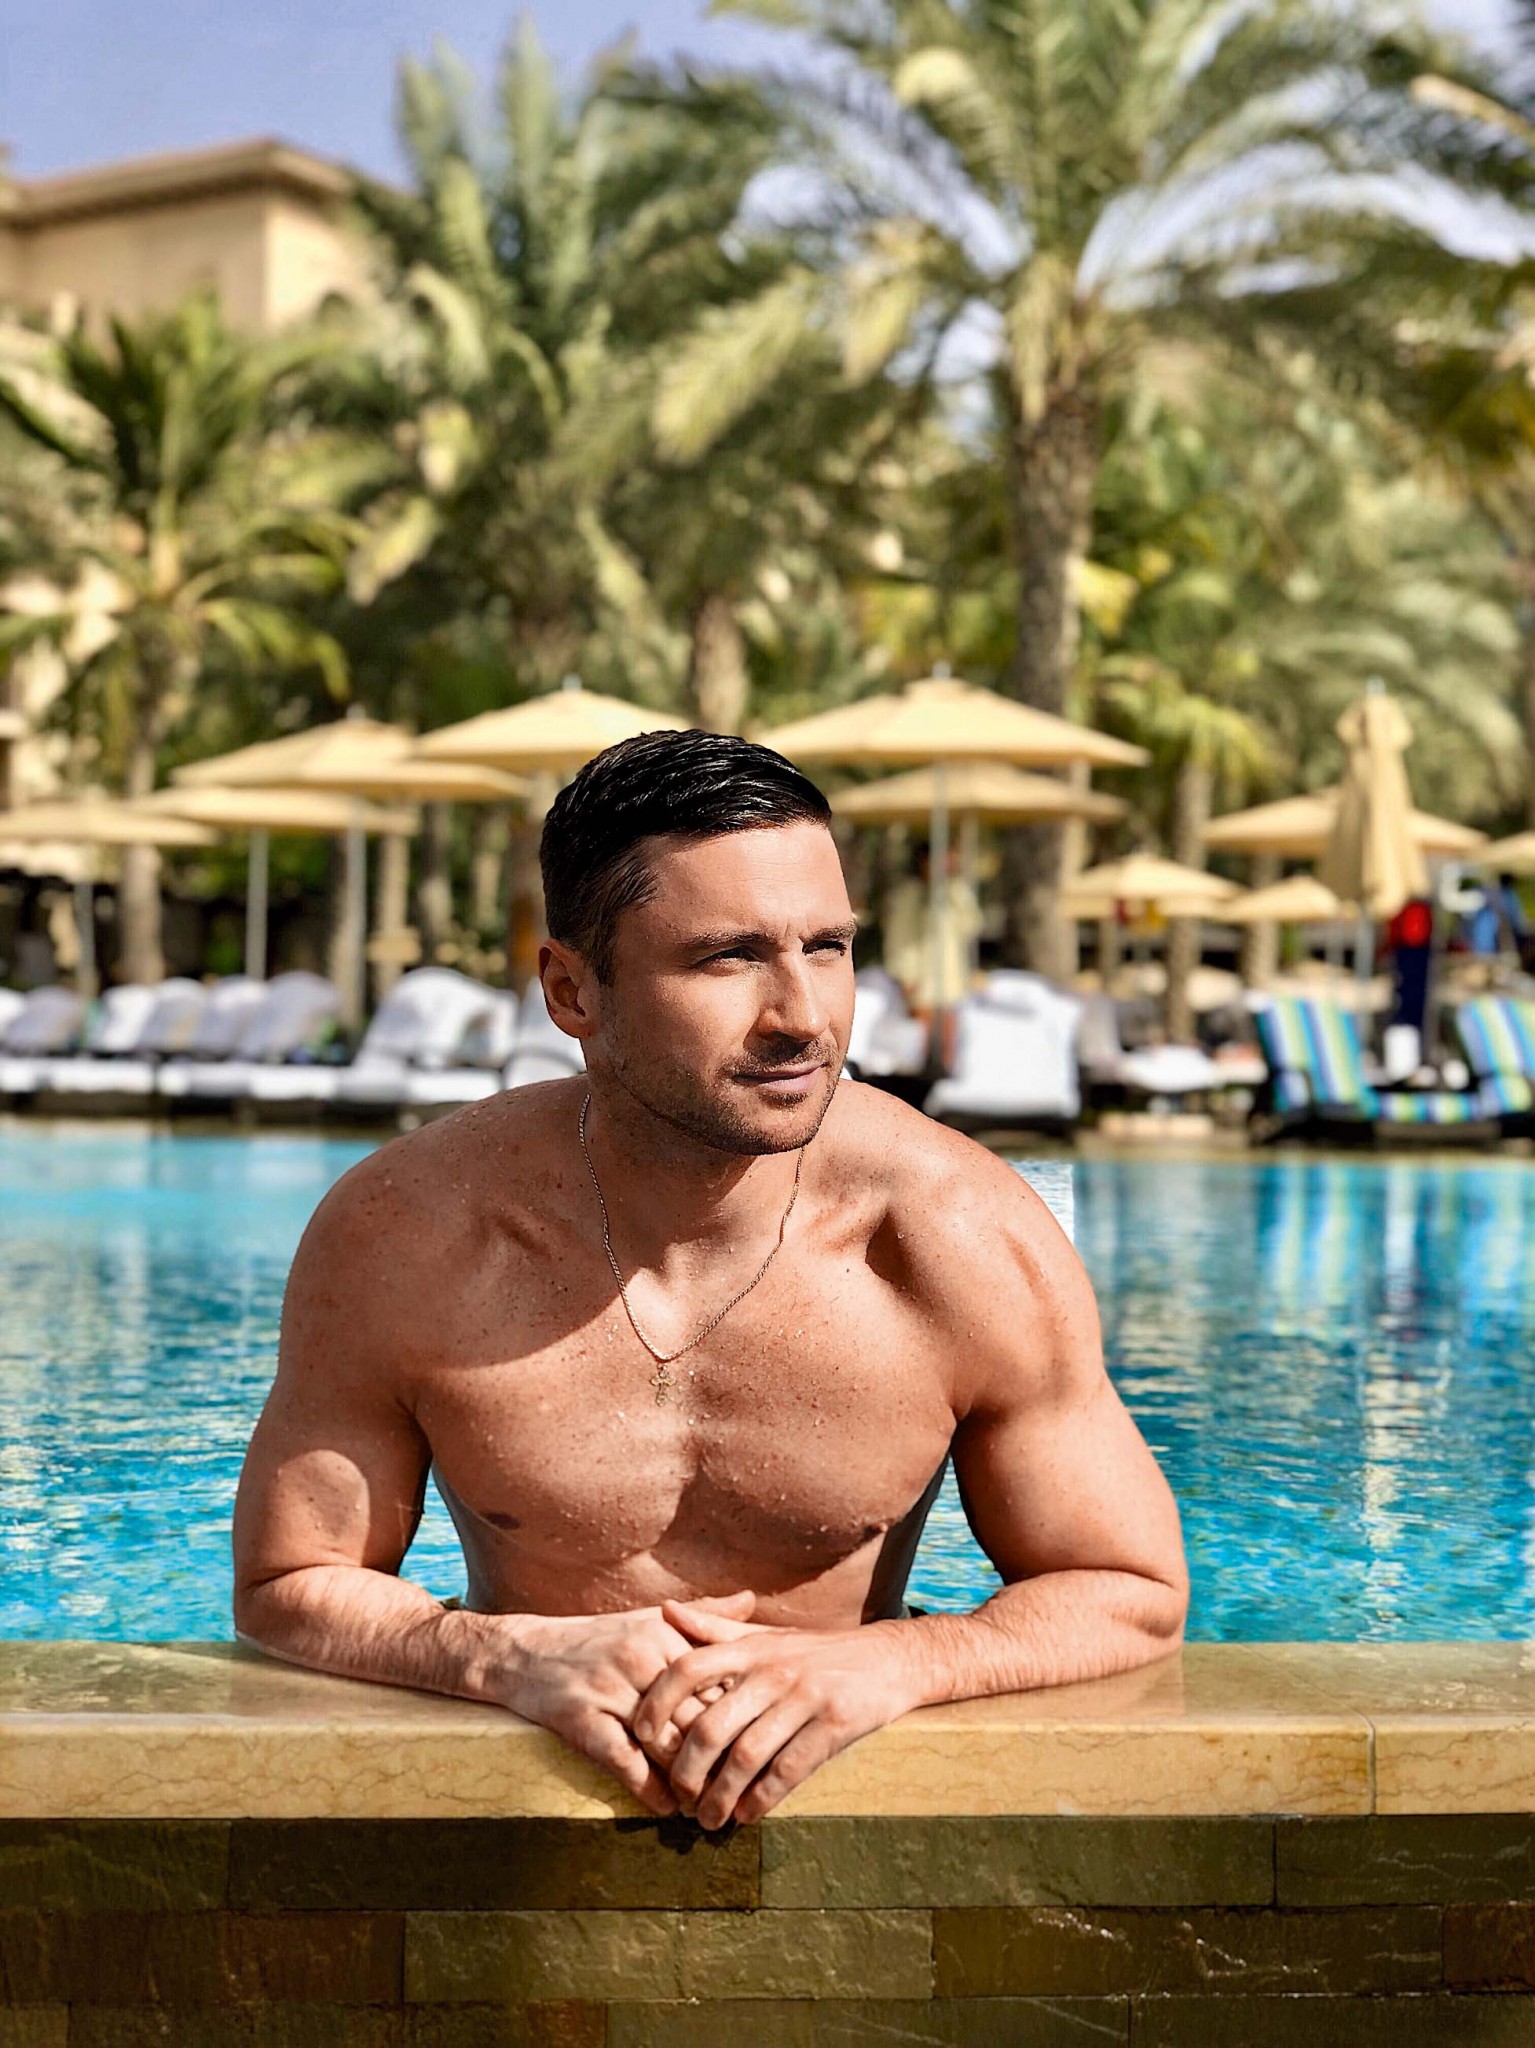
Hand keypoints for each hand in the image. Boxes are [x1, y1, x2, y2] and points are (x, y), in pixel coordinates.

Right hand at [493, 1591, 755, 1814]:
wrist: (526, 1652)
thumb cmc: (598, 1638)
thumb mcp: (650, 1618)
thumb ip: (703, 1614)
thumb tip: (752, 1600)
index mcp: (663, 1632)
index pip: (719, 1679)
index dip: (744, 1714)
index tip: (763, 1740)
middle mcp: (640, 1657)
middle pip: (697, 1714)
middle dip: (723, 1754)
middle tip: (744, 1785)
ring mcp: (609, 1690)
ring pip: (666, 1742)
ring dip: (691, 1780)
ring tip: (711, 1803)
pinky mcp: (582, 1720)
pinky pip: (625, 1762)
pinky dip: (650, 1790)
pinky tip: (666, 1807)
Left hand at [632, 1599, 918, 1829]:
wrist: (890, 1659)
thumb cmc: (817, 1652)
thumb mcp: (766, 1635)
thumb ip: (714, 1628)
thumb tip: (663, 1610)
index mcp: (752, 1648)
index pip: (689, 1668)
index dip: (658, 1702)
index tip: (640, 1736)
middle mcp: (773, 1670)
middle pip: (711, 1725)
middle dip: (687, 1770)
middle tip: (679, 1797)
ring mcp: (805, 1698)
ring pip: (746, 1756)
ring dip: (721, 1796)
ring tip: (708, 1819)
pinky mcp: (835, 1725)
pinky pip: (788, 1771)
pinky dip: (762, 1800)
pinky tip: (748, 1815)